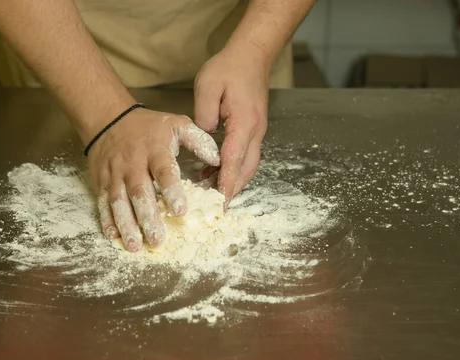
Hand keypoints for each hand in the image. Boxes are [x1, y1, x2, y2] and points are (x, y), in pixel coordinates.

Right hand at [86, 108, 219, 251]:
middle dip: (148, 217)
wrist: (108, 119)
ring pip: (119, 202)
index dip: (172, 191)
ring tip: (136, 245)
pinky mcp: (100, 182)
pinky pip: (102, 203)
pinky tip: (113, 236)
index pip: (164, 171)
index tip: (181, 211)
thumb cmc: (148, 126)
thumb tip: (219, 160)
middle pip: (139, 192)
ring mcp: (114, 174)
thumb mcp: (176, 124)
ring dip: (126, 225)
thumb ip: (199, 140)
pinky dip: (106, 220)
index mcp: (154, 150)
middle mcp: (133, 164)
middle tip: (158, 239)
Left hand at [194, 44, 269, 205]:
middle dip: (233, 188)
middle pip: (247, 169)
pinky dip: (233, 168)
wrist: (252, 55)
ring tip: (211, 193)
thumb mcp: (207, 86)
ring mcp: (257, 131)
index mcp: (244, 123)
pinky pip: (245, 155)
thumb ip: (203, 115)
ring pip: (248, 165)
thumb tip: (202, 141)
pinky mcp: (253, 130)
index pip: (235, 159)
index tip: (221, 200)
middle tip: (215, 205)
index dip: (227, 181)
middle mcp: (255, 131)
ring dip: (233, 180)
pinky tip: (214, 173)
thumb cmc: (229, 68)